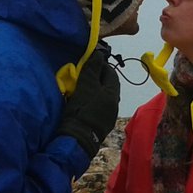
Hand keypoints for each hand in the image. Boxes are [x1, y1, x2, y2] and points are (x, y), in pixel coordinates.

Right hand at [56, 47, 119, 162]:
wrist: (78, 139)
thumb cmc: (82, 109)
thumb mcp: (85, 86)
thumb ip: (92, 69)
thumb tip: (98, 53)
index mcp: (113, 94)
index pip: (111, 73)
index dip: (100, 65)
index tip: (88, 62)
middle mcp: (115, 105)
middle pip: (108, 86)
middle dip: (97, 78)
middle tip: (83, 73)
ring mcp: (109, 116)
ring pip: (103, 97)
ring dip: (94, 90)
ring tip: (81, 86)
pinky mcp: (101, 125)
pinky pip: (99, 107)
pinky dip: (92, 100)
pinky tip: (82, 101)